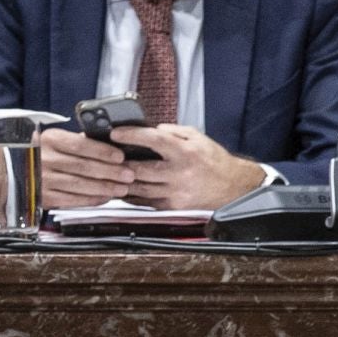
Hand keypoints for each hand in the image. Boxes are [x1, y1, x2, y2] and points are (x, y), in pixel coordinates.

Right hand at [39, 128, 134, 208]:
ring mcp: (41, 180)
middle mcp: (43, 159)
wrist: (15, 171)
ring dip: (104, 187)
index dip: (103, 152)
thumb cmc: (41, 153)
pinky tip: (105, 197)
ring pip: (79, 185)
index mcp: (48, 140)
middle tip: (128, 175)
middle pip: (82, 167)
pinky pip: (72, 200)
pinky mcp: (43, 198)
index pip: (80, 145)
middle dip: (110, 172)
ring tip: (122, 188)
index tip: (120, 157)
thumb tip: (110, 146)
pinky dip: (91, 200)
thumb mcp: (55, 140)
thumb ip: (78, 142)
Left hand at [117, 125, 266, 208]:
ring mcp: (175, 192)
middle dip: (119, 163)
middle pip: (140, 169)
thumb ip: (173, 132)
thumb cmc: (213, 160)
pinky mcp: (171, 207)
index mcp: (185, 152)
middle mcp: (179, 173)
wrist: (232, 187)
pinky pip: (143, 202)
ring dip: (120, 181)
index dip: (131, 136)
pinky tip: (121, 187)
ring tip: (108, 172)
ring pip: (138, 188)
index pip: (154, 140)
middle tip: (105, 156)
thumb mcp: (197, 138)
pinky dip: (130, 195)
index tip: (116, 133)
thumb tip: (151, 129)